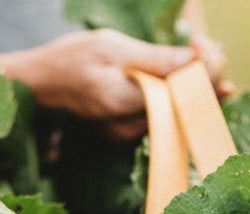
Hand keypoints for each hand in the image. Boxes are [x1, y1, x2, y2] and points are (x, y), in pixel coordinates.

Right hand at [11, 28, 195, 121]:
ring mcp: (130, 134)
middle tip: (205, 45)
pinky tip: (183, 72)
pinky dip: (176, 93)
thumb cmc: (73, 59)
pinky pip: (164, 115)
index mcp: (125, 105)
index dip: (204, 70)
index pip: (182, 95)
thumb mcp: (113, 47)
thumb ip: (154, 59)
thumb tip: (193, 61)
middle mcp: (130, 128)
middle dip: (204, 76)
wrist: (45, 83)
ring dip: (193, 84)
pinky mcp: (130, 132)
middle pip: (185, 109)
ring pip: (177, 113)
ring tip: (197, 53)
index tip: (200, 42)